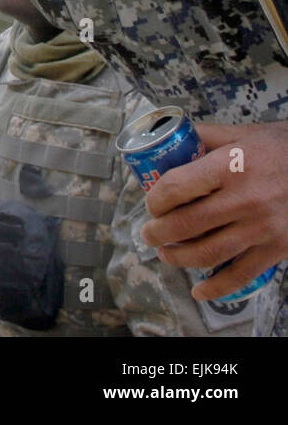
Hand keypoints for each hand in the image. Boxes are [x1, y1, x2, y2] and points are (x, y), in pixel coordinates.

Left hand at [140, 121, 287, 299]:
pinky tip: (199, 291)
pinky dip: (216, 288)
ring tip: (166, 254)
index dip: (154, 200)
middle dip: (157, 233)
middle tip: (149, 234)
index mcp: (229, 166)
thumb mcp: (239, 134)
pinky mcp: (278, 248)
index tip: (151, 205)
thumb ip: (203, 137)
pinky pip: (241, 274)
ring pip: (208, 253)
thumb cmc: (278, 149)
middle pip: (186, 224)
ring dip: (178, 258)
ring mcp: (262, 227)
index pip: (175, 188)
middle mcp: (244, 199)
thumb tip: (168, 142)